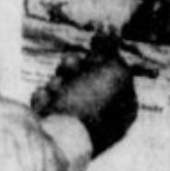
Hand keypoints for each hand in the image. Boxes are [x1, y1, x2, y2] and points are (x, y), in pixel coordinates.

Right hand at [31, 34, 137, 155]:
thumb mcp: (111, 69)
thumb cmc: (90, 104)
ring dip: (58, 81)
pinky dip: (45, 97)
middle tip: (69, 66)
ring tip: (55, 87)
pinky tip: (45, 101)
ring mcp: (76, 124)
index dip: (104, 53)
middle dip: (75, 67)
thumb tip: (109, 31)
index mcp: (124, 107)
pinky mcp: (51, 128)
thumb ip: (111, 50)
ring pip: (65, 87)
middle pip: (87, 77)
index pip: (115, 71)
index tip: (95, 37)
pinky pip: (47, 102)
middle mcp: (102, 117)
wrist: (57, 139)